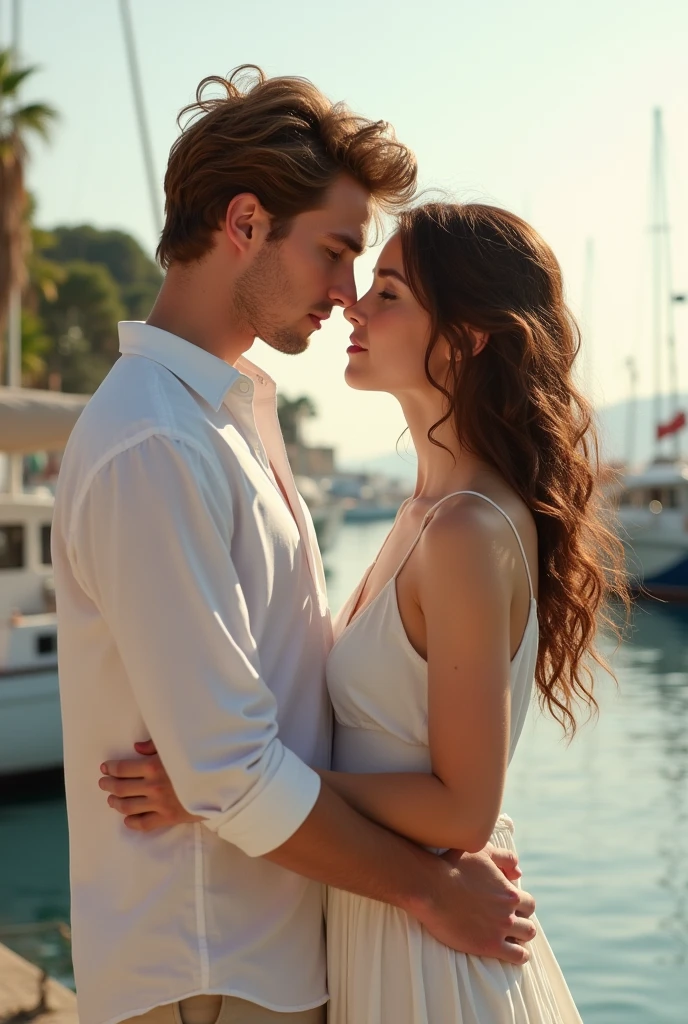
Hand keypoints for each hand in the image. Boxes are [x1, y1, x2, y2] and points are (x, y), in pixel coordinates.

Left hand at [99, 740, 200, 830]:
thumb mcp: (176, 746)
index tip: (104, 768)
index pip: (123, 768)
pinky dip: (131, 822)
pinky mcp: (167, 817)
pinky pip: (144, 823)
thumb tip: (136, 748)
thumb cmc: (197, 760)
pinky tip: (127, 819)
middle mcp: (153, 786)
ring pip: (128, 807)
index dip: (111, 768)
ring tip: (111, 800)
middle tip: (103, 783)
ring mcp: (159, 804)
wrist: (219, 783)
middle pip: (121, 788)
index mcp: (153, 766)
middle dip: (108, 785)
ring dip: (115, 803)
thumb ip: (154, 746)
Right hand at [412, 844, 536, 964]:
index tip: (510, 910)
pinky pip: (517, 956)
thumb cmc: (453, 866)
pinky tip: (511, 954)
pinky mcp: (490, 945)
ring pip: (525, 939)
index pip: (528, 904)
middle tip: (508, 926)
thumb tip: (519, 873)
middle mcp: (509, 911)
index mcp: (509, 891)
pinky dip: (519, 956)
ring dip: (520, 940)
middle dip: (521, 925)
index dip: (521, 907)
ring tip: (510, 941)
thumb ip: (505, 858)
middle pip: (528, 924)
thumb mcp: (482, 852)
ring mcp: (500, 929)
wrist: (431, 887)